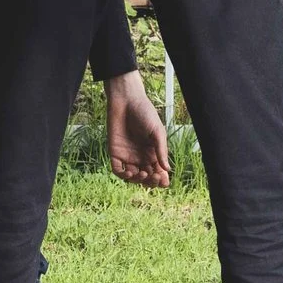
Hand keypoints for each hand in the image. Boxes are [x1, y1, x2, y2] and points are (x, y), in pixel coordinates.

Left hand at [106, 72, 171, 187]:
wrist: (126, 101)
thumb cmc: (145, 113)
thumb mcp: (157, 131)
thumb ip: (161, 150)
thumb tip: (167, 169)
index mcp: (153, 152)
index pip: (158, 171)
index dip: (161, 179)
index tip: (163, 180)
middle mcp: (140, 156)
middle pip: (146, 177)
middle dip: (151, 181)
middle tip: (153, 177)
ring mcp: (127, 156)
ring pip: (132, 177)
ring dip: (138, 180)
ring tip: (142, 174)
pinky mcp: (115, 153)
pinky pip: (118, 170)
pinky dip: (123, 175)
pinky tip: (129, 172)